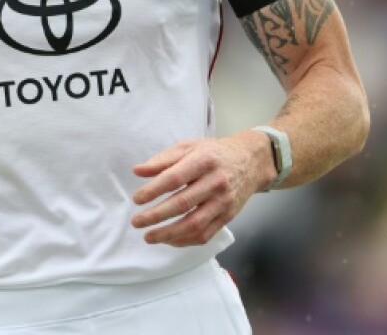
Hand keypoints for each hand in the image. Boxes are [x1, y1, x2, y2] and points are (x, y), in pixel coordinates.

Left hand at [130, 132, 273, 246]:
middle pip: (183, 204)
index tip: (136, 199)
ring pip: (195, 224)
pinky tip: (170, 240)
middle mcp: (215, 182)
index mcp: (203, 161)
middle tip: (136, 222)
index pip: (174, 178)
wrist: (250, 161)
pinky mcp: (228, 217)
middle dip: (156, 216)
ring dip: (169, 234)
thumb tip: (137, 171)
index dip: (153, 190)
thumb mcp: (188, 147)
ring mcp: (224, 202)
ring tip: (149, 237)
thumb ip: (162, 160)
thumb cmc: (213, 153)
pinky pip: (206, 234)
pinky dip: (186, 240)